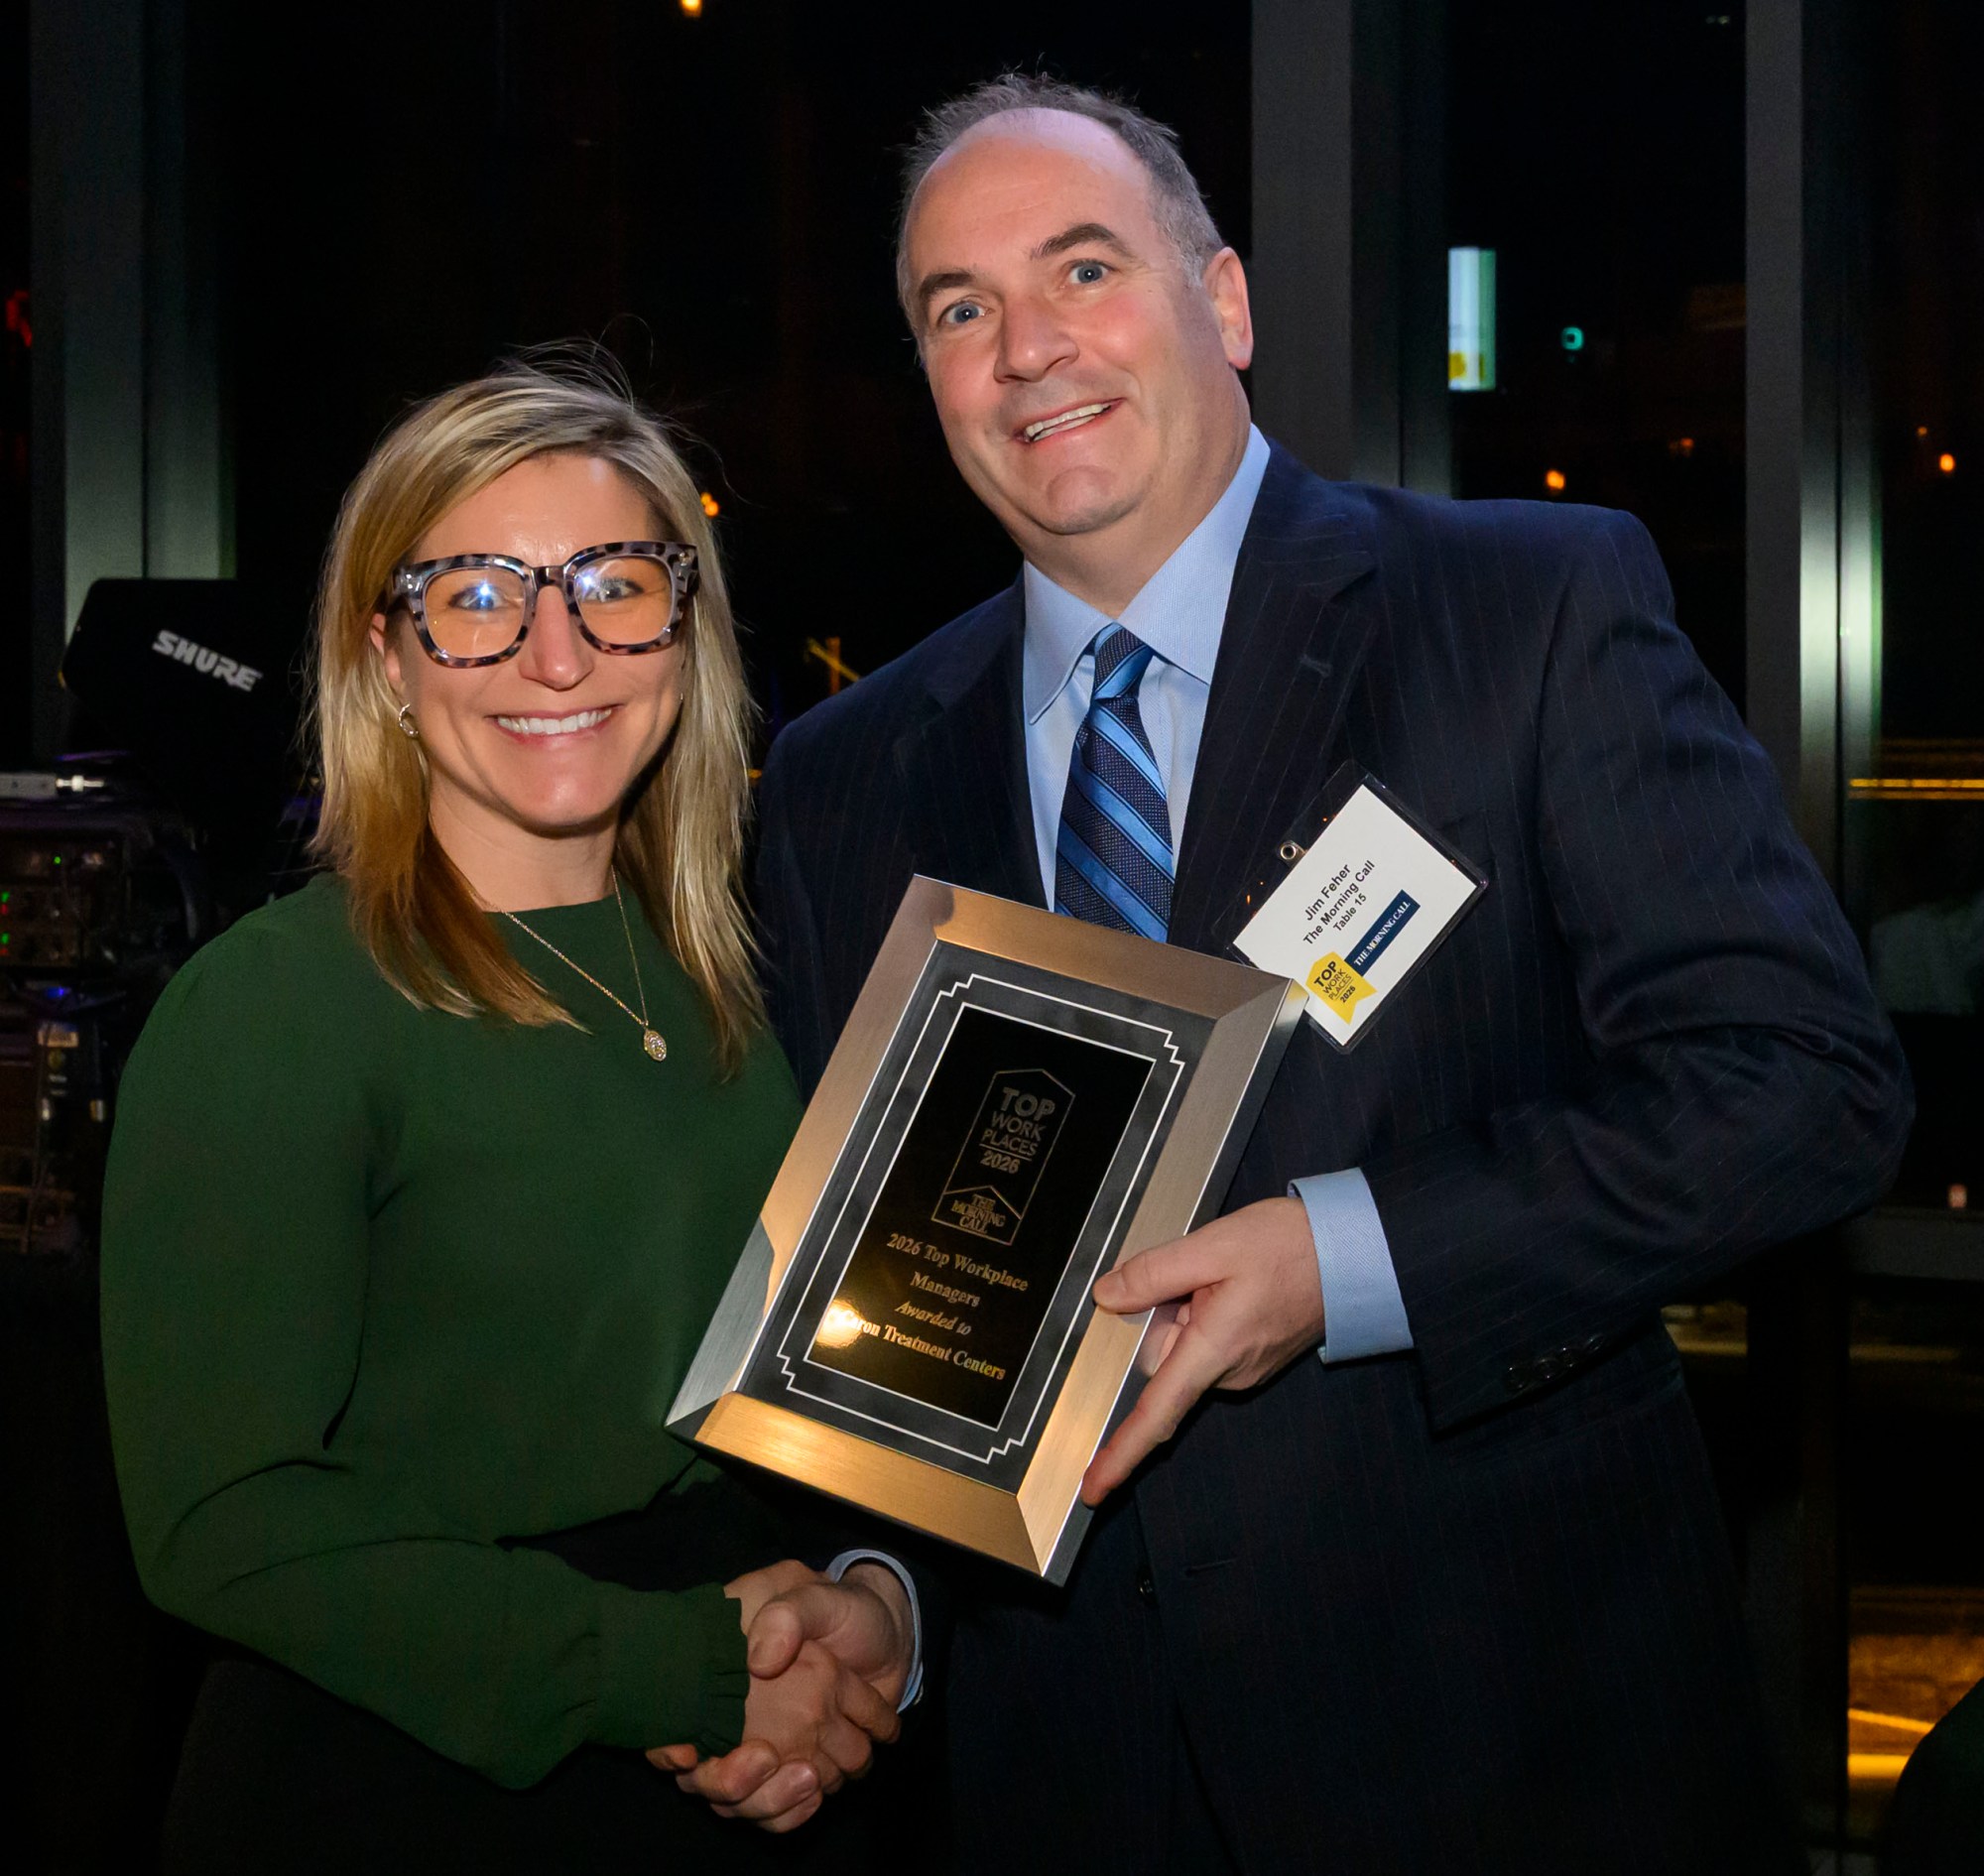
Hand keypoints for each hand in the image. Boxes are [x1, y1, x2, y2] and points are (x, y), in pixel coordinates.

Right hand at [647, 1565, 912, 1830]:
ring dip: (767, 1798)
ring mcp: (755, 1746)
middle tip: (765, 1758)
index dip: (665, 1745)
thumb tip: (761, 1661)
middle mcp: (728, 1716)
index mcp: (721, 1669)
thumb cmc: (843, 1610)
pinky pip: (770, 1812)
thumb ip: (788, 1615)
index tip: (685, 1755)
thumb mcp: (815, 1596)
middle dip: (726, 1781)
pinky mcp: (785, 1770)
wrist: (886, 1639)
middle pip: (699, 1775)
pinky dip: (788, 1813)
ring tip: (808, 1776)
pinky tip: (813, 1794)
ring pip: (735, 1801)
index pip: (669, 1718)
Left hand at [1081, 1196, 1324, 1505]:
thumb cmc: (1291, 1247)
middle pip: (1162, 1358)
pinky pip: (1207, 1341)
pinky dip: (1205, 1311)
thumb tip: (1107, 1296)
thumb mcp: (1213, 1245)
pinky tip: (1233, 1282)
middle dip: (1160, 1314)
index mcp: (1214, 1351)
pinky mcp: (1254, 1357)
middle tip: (1194, 1271)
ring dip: (1186, 1308)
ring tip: (1224, 1272)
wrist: (1354, 1252)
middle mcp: (1229, 1372)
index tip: (1093, 1489)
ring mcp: (1244, 1367)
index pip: (1156, 1414)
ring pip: (1184, 1345)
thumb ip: (1153, 1273)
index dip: (1121, 1455)